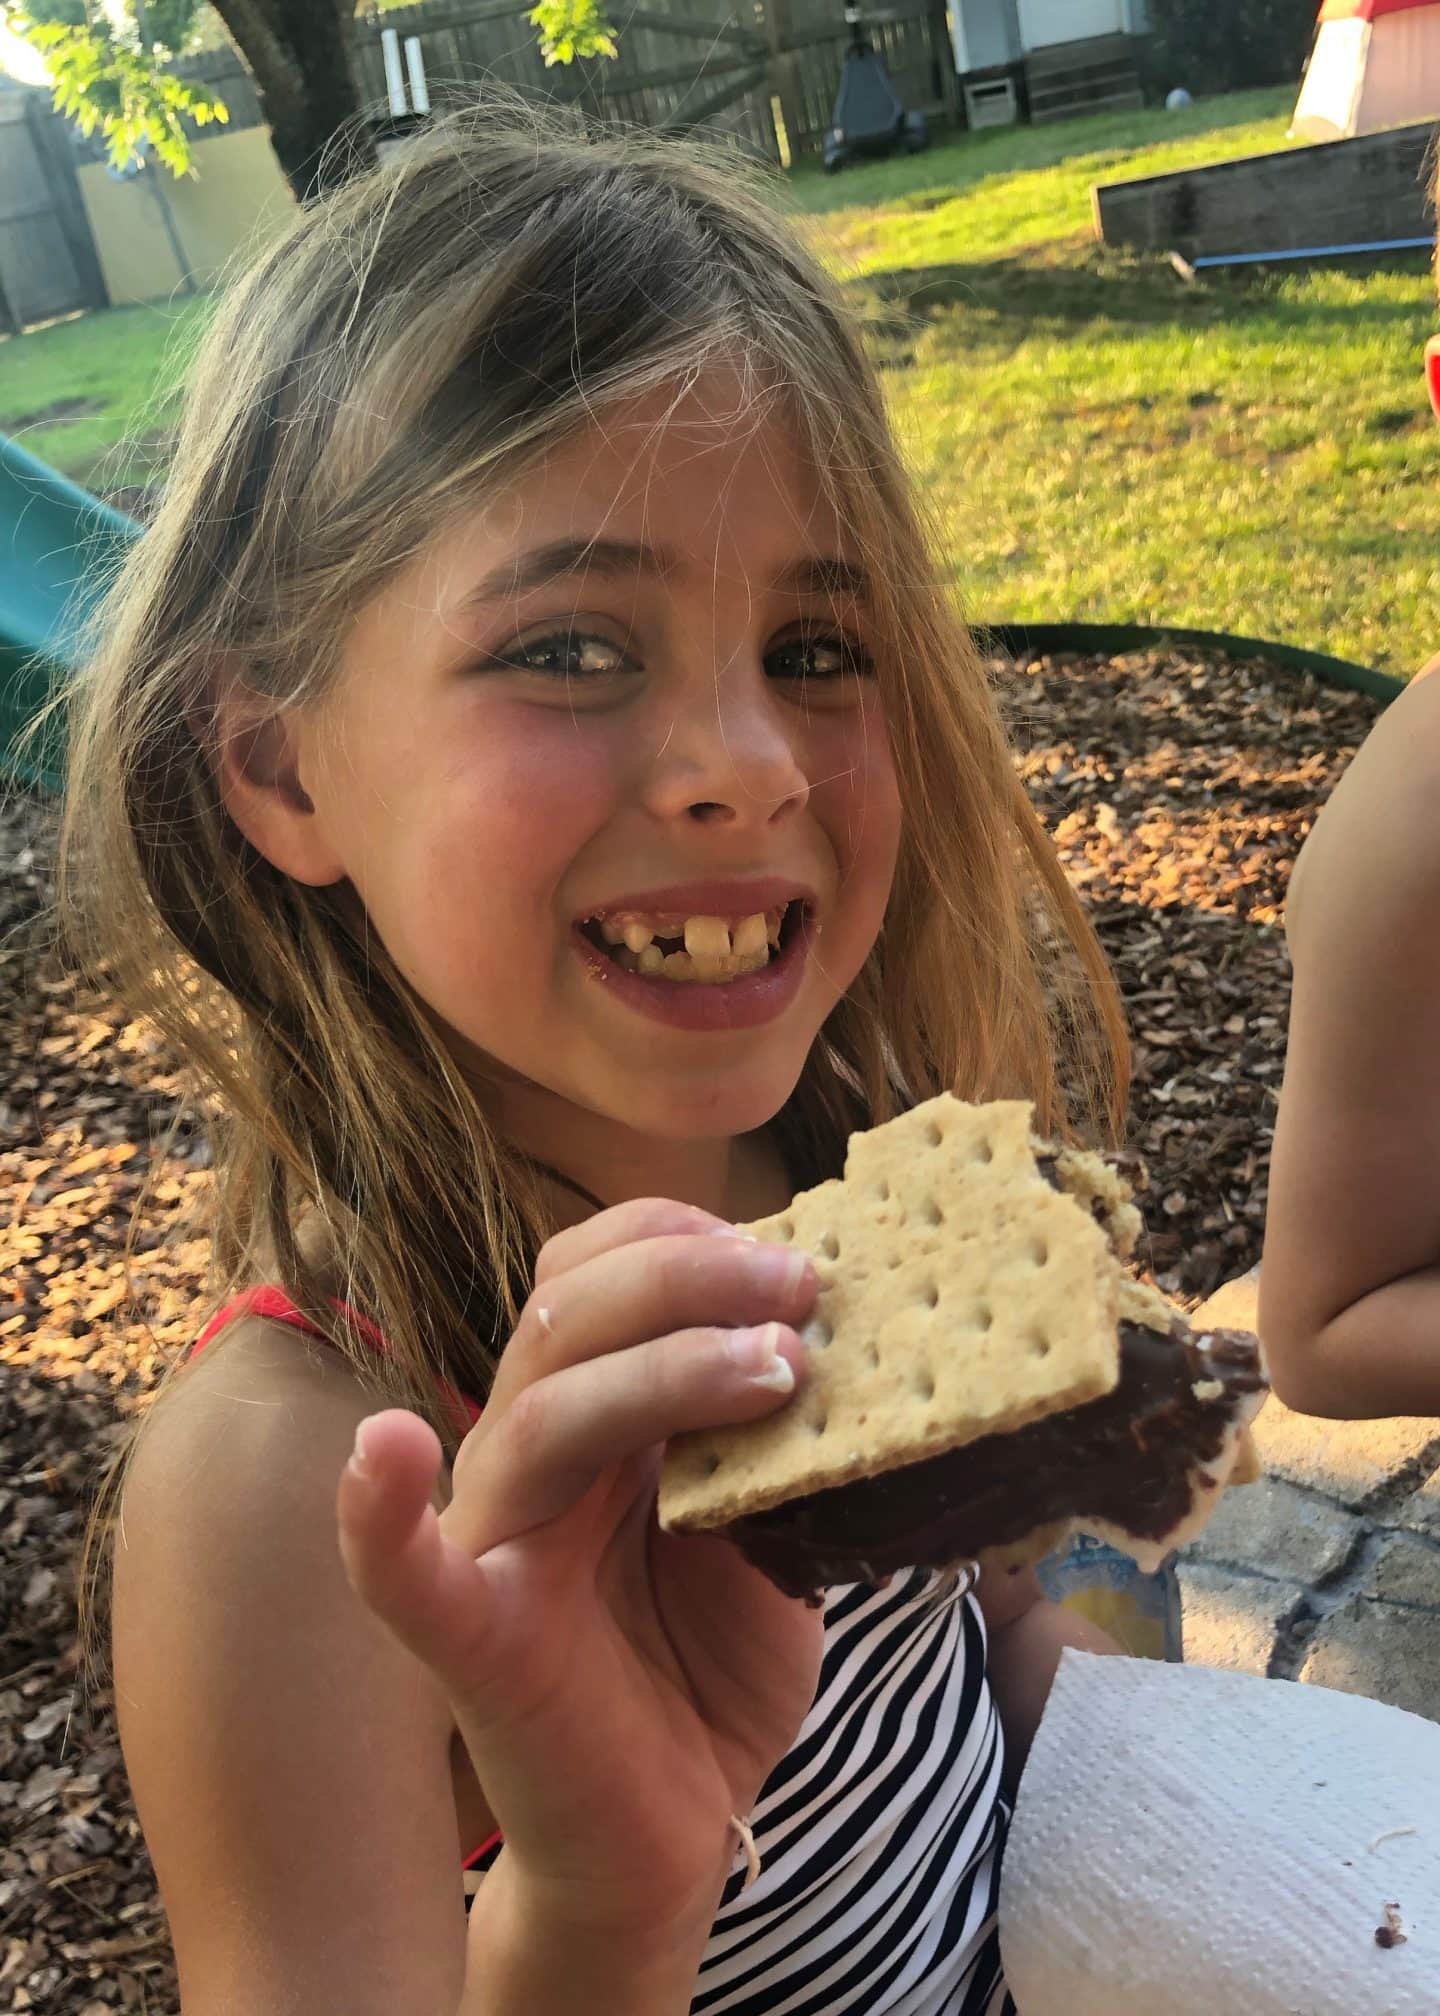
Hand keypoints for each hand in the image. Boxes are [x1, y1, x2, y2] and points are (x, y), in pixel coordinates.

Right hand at [336, 1201, 824, 1940]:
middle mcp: (530, 1455)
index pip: (597, 1273)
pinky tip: (386, 1451)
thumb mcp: (772, 1527)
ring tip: (776, 1370)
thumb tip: (852, 1338)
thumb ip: (782, 1441)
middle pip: (569, 1314)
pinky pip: (401, 1574)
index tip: (794, 1249)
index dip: (686, 1239)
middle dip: (692, 1279)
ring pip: (543, 1410)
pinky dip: (380, 1515)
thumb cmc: (712, 1666)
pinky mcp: (472, 1641)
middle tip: (805, 1289)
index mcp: (594, 1413)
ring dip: (662, 1366)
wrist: (678, 1831)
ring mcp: (496, 1539)